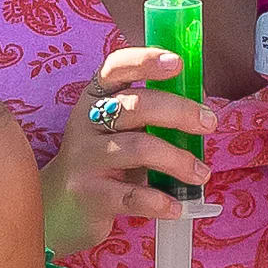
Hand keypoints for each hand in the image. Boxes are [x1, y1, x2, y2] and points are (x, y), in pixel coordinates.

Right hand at [40, 47, 213, 256]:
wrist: (59, 206)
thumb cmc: (103, 161)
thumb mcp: (121, 130)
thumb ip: (154, 113)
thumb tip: (202, 99)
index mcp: (95, 98)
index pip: (116, 68)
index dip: (145, 61)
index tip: (178, 63)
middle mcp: (86, 122)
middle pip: (136, 106)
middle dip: (179, 112)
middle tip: (209, 123)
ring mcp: (85, 158)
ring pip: (138, 149)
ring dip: (178, 160)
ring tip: (201, 173)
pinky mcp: (89, 194)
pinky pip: (131, 195)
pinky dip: (159, 201)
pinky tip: (176, 206)